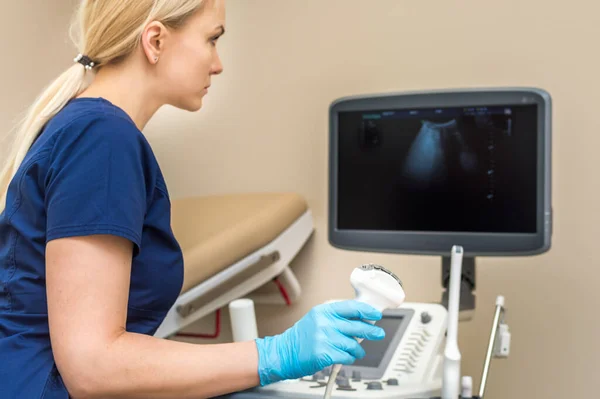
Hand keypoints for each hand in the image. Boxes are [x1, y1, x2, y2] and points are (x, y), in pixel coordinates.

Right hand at [254, 300, 384, 385]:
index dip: (367, 311)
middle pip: (357, 325)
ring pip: (353, 343)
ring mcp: (324, 337)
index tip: (376, 314)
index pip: (351, 307)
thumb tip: (360, 319)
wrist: (283, 353)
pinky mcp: (324, 353)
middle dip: (371, 331)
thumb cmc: (301, 338)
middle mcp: (324, 322)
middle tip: (378, 333)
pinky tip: (346, 357)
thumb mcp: (317, 319)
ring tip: (357, 351)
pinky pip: (347, 356)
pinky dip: (349, 358)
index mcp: (324, 310)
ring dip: (358, 349)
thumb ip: (337, 318)